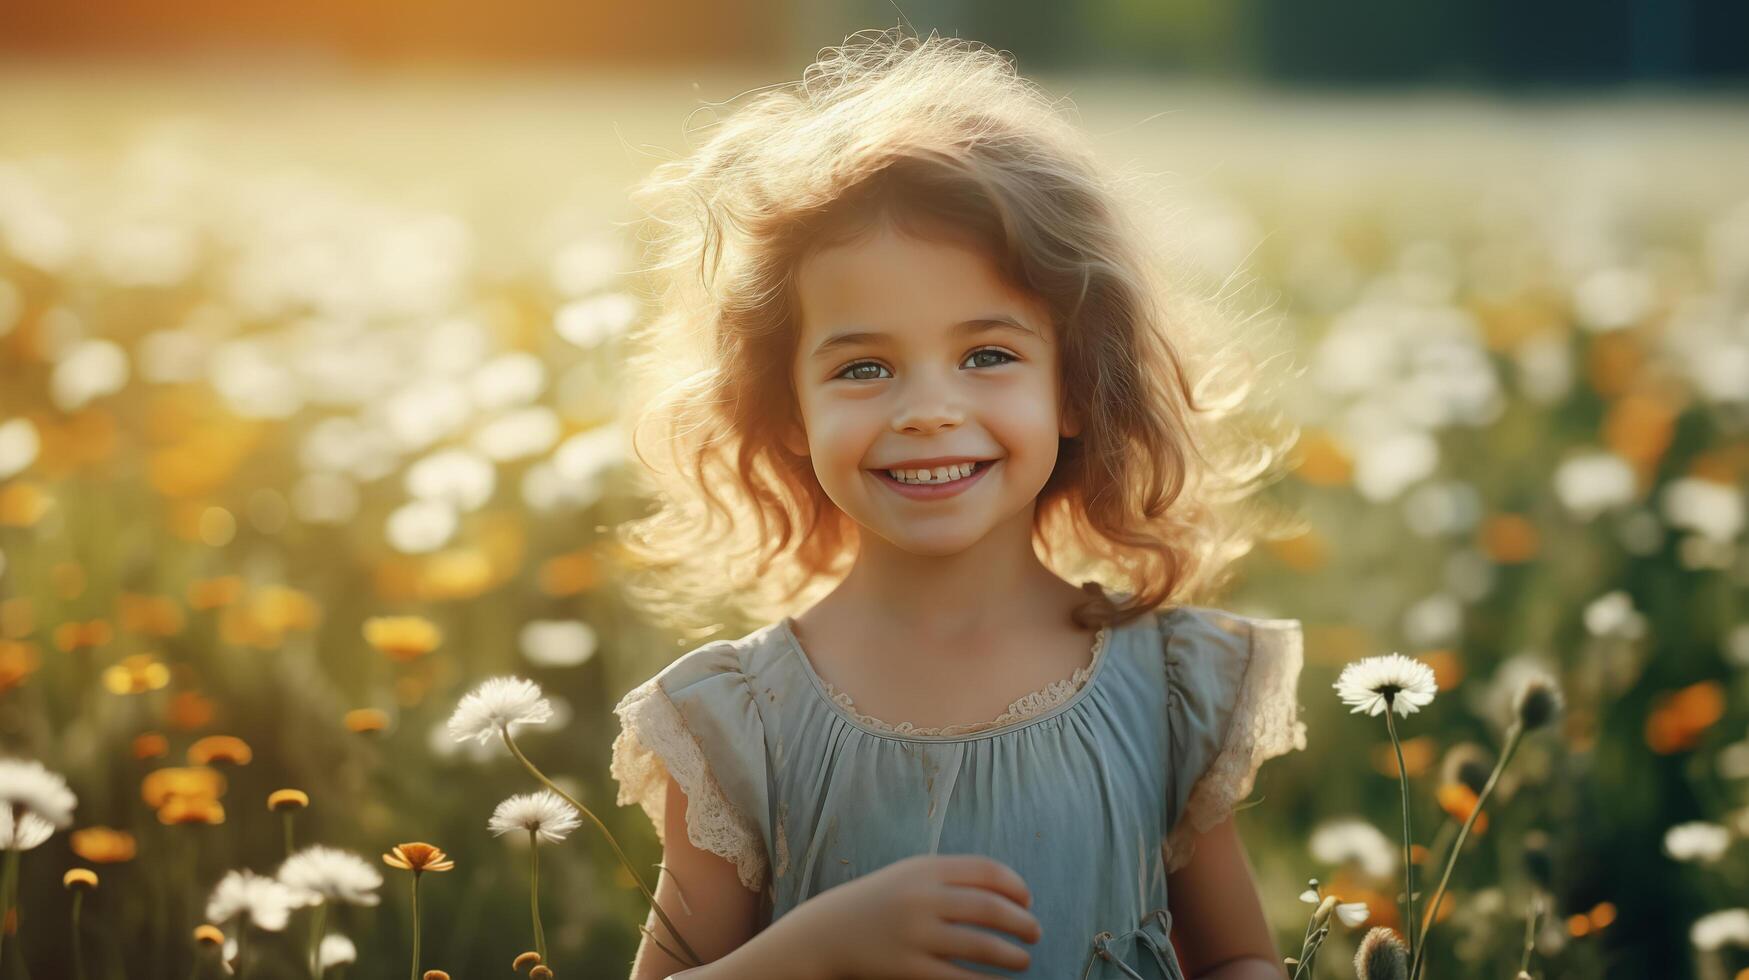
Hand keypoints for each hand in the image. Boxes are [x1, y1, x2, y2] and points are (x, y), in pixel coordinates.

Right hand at [758, 854, 1042, 979]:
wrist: (827, 933)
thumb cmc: (880, 903)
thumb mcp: (910, 875)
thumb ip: (952, 877)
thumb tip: (1010, 893)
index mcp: (925, 869)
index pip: (987, 870)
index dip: (1016, 886)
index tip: (1027, 901)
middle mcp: (921, 898)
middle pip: (990, 907)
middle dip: (1021, 922)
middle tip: (1035, 933)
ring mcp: (914, 935)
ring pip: (981, 946)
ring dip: (1012, 955)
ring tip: (1023, 961)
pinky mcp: (908, 969)